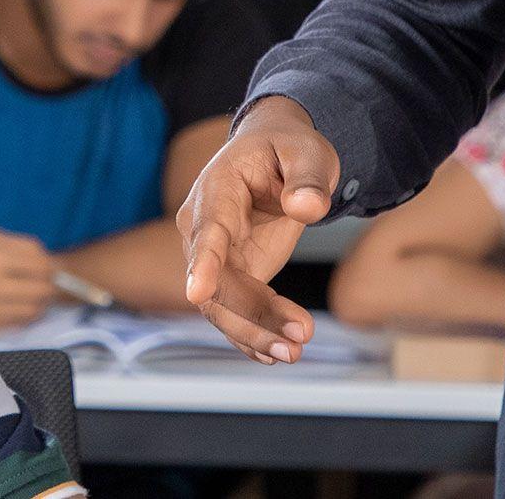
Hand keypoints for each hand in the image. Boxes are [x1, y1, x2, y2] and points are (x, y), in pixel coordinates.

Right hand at [0, 228, 55, 330]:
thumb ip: (19, 247)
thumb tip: (49, 261)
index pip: (39, 258)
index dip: (49, 264)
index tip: (48, 268)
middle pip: (43, 283)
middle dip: (51, 284)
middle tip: (47, 284)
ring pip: (36, 305)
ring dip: (42, 302)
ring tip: (35, 297)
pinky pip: (22, 320)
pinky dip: (29, 315)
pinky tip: (22, 308)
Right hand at [179, 95, 337, 363]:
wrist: (276, 156)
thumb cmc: (288, 148)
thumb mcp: (306, 151)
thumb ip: (307, 177)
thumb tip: (307, 208)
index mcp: (216, 190)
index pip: (207, 230)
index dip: (203, 263)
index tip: (197, 292)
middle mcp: (204, 227)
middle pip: (215, 281)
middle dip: (251, 314)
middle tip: (299, 337)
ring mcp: (216, 255)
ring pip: (222, 305)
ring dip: (255, 333)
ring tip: (294, 352)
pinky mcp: (233, 274)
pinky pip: (235, 311)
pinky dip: (252, 336)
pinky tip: (275, 355)